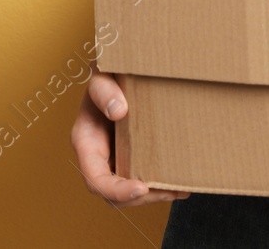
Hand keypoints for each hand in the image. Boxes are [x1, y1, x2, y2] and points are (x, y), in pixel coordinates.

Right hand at [71, 71, 189, 206]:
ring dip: (154, 196)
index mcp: (85, 141)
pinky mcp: (131, 156)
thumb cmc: (108, 72)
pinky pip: (142, 178)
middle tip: (171, 191)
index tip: (141, 188)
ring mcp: (114, 158)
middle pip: (113, 194)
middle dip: (141, 198)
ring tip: (181, 190)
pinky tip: (182, 184)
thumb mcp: (101, 75)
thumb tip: (118, 111)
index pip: (95, 179)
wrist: (121, 71)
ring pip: (129, 191)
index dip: (116, 190)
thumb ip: (104, 89)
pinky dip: (161, 186)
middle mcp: (98, 156)